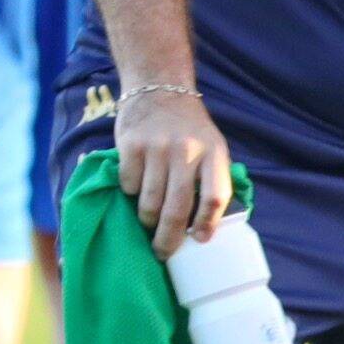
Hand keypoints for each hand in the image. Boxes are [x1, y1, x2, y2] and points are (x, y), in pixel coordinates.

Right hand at [117, 88, 234, 256]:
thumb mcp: (214, 148)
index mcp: (214, 154)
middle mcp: (186, 152)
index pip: (215, 198)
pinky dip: (132, 193)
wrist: (159, 91)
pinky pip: (129, 185)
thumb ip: (213, 179)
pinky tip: (137, 188)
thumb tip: (207, 227)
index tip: (199, 240)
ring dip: (148, 220)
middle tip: (163, 253)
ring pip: (150, 202)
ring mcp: (157, 148)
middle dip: (169, 238)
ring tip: (149, 223)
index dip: (207, 224)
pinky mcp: (130, 145)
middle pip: (178, 207)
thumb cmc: (191, 130)